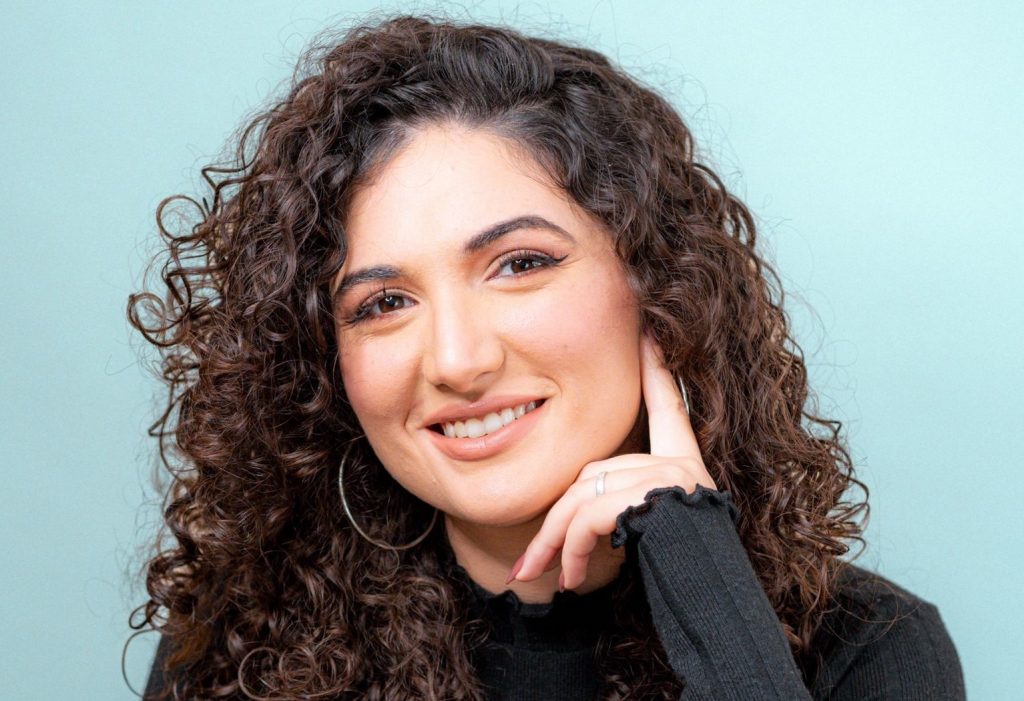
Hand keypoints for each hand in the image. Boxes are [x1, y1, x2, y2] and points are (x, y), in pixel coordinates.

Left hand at [508, 332, 716, 589]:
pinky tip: (571, 578)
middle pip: (592, 474)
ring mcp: (669, 475)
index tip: (650, 332)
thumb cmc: (686, 576)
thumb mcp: (653, 534)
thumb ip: (624, 506)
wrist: (715, 603)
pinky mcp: (654, 493)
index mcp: (683, 465)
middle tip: (529, 565)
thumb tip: (575, 517)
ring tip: (541, 577)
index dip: (658, 369)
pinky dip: (572, 549)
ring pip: (582, 497)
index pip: (668, 406)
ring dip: (555, 543)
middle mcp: (679, 464)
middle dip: (554, 522)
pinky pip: (589, 515)